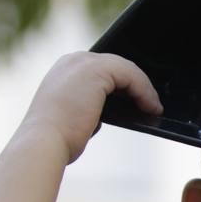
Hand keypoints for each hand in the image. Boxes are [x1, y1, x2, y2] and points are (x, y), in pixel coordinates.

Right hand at [16, 51, 162, 164]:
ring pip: (126, 69)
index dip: (123, 83)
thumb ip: (91, 106)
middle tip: (151, 103)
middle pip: (116, 65)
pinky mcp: (96, 70)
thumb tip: (113, 110)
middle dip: (136, 84)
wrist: (45, 141)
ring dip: (144, 89)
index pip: (103, 69)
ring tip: (154, 108)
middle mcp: (73, 60)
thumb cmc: (57, 137)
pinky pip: (131, 76)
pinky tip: (151, 108)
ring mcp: (84, 62)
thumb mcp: (75, 115)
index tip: (138, 100)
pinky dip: (144, 91)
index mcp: (65, 69)